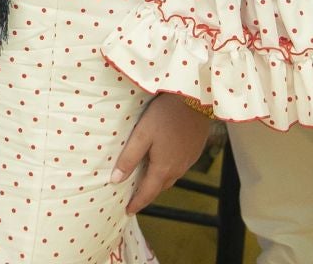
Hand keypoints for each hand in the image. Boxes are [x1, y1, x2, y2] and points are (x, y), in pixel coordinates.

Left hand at [112, 94, 212, 213]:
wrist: (196, 100)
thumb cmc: (166, 115)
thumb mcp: (142, 134)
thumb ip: (129, 158)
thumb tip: (116, 180)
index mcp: (163, 168)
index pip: (148, 193)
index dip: (137, 203)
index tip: (128, 211)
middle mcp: (178, 169)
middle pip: (160, 187)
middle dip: (147, 194)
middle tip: (135, 196)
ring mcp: (188, 160)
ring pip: (171, 178)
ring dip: (158, 182)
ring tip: (146, 180)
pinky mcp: (194, 150)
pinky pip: (179, 167)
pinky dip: (168, 170)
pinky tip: (163, 161)